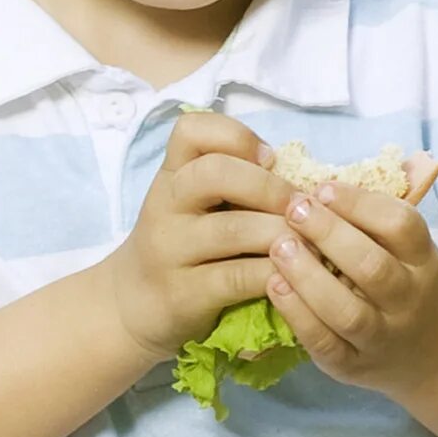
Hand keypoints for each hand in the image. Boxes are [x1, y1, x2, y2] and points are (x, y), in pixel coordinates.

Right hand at [100, 111, 293, 359]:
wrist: (130, 306)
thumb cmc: (178, 249)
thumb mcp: (189, 206)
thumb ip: (229, 184)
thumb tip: (299, 180)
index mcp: (171, 177)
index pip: (191, 130)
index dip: (237, 136)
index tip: (268, 159)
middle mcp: (164, 206)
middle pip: (215, 173)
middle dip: (269, 186)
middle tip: (299, 207)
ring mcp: (171, 250)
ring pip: (233, 229)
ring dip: (281, 232)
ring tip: (307, 243)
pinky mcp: (185, 293)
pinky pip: (238, 277)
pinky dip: (273, 273)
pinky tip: (290, 276)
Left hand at [264, 161, 437, 400]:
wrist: (434, 353)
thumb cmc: (406, 285)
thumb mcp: (408, 252)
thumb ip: (372, 224)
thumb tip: (313, 183)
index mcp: (424, 262)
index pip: (402, 227)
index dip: (361, 204)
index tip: (322, 187)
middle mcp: (408, 301)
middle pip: (373, 267)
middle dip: (330, 234)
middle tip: (293, 209)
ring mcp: (382, 338)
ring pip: (347, 311)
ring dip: (308, 277)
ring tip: (278, 246)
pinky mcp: (352, 365)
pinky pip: (323, 343)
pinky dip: (297, 315)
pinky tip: (273, 286)